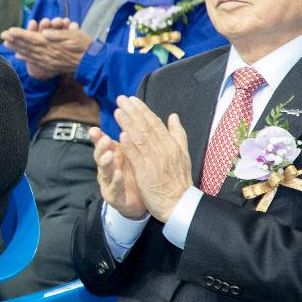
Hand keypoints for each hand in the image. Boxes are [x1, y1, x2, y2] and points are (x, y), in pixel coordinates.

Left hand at [0, 18, 90, 79]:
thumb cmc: (85, 45)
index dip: (21, 35)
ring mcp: (49, 61)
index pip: (33, 39)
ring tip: (7, 44)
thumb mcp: (74, 36)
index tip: (9, 31)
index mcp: (53, 46)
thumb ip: (58, 35)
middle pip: (28, 47)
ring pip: (30, 54)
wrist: (93, 63)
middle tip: (3, 36)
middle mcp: (48, 54)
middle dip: (15, 41)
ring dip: (17, 48)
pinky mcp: (52, 66)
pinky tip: (18, 55)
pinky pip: (36, 62)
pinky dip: (26, 58)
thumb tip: (45, 33)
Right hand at [90, 126, 146, 219]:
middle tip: (105, 139)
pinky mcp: (115, 197)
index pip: (102, 145)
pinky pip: (115, 188)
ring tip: (110, 154)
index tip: (94, 129)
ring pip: (104, 171)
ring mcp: (109, 183)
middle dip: (101, 148)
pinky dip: (116, 181)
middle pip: (100, 156)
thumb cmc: (133, 174)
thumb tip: (126, 116)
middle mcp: (107, 169)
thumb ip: (125, 139)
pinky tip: (119, 174)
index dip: (97, 138)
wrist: (139, 201)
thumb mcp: (128, 155)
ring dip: (106, 162)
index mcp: (111, 157)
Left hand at [113, 95, 192, 222]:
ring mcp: (155, 161)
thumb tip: (173, 116)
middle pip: (146, 127)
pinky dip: (129, 145)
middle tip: (120, 99)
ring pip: (140, 139)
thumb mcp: (184, 154)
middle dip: (132, 112)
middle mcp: (164, 149)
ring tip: (117, 112)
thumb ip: (178, 134)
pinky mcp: (147, 172)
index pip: (155, 123)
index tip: (132, 100)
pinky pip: (137, 156)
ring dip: (127, 124)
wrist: (179, 203)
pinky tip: (120, 135)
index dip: (142, 110)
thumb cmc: (179, 180)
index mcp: (172, 144)